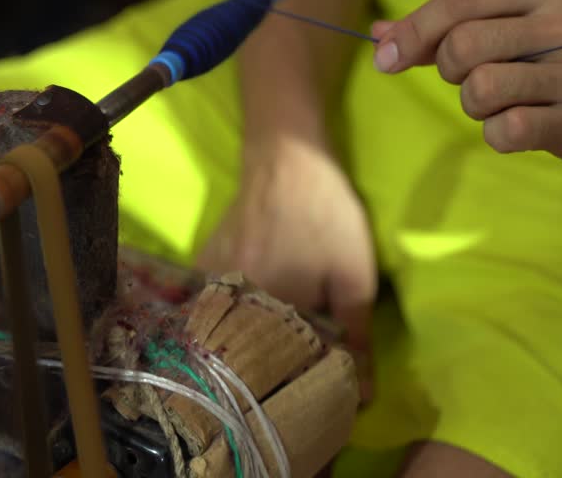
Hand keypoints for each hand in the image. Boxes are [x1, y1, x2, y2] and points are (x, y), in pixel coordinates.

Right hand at [197, 134, 376, 401]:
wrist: (287, 156)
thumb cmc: (325, 214)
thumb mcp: (354, 276)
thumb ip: (357, 336)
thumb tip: (362, 397)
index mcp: (267, 310)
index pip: (277, 372)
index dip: (296, 390)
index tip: (310, 405)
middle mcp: (228, 302)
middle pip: (245, 355)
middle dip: (268, 374)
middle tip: (291, 382)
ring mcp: (206, 282)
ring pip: (224, 331)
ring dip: (244, 347)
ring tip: (265, 360)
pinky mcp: (199, 266)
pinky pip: (209, 308)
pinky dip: (224, 319)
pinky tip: (240, 323)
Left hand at [372, 0, 561, 161]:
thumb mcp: (519, 17)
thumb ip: (450, 24)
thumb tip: (379, 37)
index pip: (461, 0)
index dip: (415, 29)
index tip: (388, 55)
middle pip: (463, 47)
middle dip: (450, 67)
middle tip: (473, 74)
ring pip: (478, 90)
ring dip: (474, 103)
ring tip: (502, 98)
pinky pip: (504, 131)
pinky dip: (498, 132)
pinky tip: (524, 122)